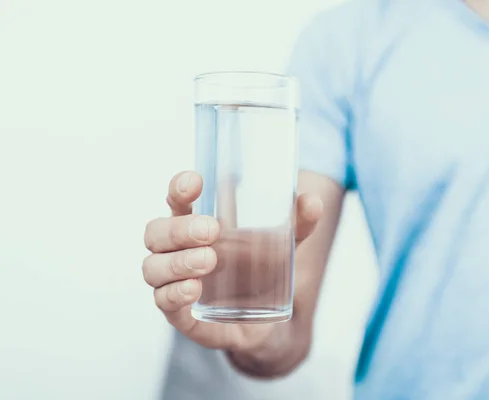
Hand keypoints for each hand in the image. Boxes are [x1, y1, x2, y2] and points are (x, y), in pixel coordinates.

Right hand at [142, 171, 322, 365]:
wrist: (267, 322)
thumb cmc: (262, 272)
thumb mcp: (283, 245)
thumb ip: (297, 223)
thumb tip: (312, 202)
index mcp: (196, 225)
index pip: (176, 201)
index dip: (179, 188)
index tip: (195, 181)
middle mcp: (178, 252)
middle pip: (156, 232)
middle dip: (179, 228)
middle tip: (211, 229)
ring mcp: (175, 282)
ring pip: (152, 267)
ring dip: (177, 261)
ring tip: (208, 260)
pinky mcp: (180, 314)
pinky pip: (162, 302)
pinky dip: (174, 294)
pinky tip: (194, 289)